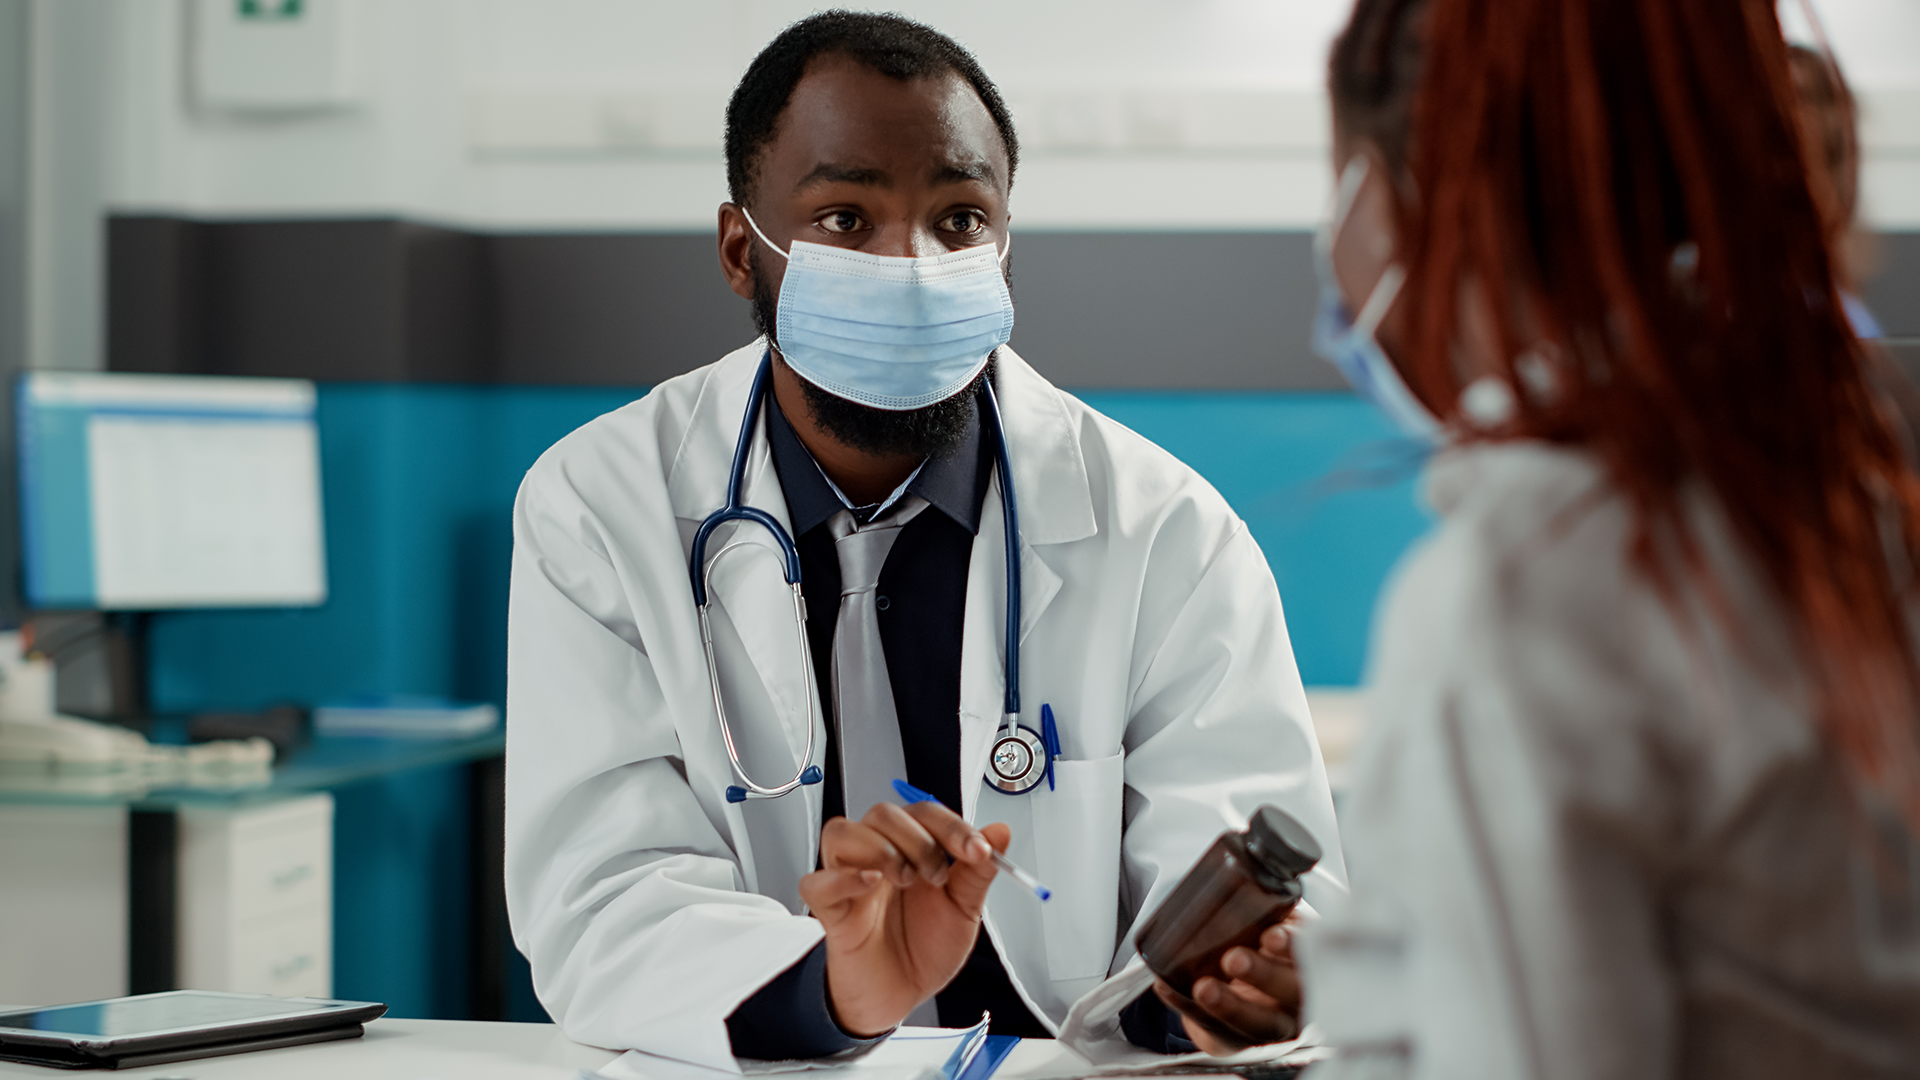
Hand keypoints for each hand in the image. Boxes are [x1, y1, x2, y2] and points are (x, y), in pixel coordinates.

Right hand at [797, 800, 1009, 1036]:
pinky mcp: (830, 910)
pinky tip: (869, 883)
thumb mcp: (963, 910)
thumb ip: (977, 872)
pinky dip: (840, 878)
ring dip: (879, 848)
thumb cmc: (923, 948)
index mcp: (912, 850)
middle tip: (937, 875)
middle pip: (883, 814)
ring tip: (904, 880)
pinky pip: (815, 882)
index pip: (925, 814)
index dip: (953, 826)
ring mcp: (850, 880)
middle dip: (918, 838)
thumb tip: (999, 831)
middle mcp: (879, 857)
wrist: (900, 996)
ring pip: (842, 833)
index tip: (978, 851)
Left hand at [1152, 916, 1303, 1055]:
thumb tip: (1255, 879)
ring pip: (1257, 1025)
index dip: (1296, 950)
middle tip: (1234, 958)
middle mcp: (1299, 1003)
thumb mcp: (1280, 926)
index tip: (1272, 935)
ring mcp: (1271, 1028)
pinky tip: (1166, 987)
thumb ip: (1277, 912)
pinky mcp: (1237, 1042)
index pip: (1316, 960)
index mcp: (1314, 968)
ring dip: (1229, 1006)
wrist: (1247, 988)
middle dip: (1264, 976)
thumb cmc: (1265, 949)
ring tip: (1204, 987)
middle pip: (1292, 996)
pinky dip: (1187, 1007)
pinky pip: (1214, 1031)